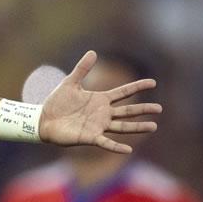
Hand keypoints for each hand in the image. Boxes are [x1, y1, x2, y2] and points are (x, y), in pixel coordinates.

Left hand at [39, 52, 160, 153]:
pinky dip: (116, 146)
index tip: (153, 82)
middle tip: (159, 109)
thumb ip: (82, 69)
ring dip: (137, 127)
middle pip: (128, 110)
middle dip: (143, 109)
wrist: (43, 120)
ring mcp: (98, 126)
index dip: (137, 86)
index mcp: (100, 99)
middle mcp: (103, 113)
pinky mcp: (90, 137)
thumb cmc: (56, 102)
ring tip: (154, 126)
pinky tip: (128, 149)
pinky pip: (106, 143)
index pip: (123, 92)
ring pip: (122, 126)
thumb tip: (93, 52)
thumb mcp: (70, 83)